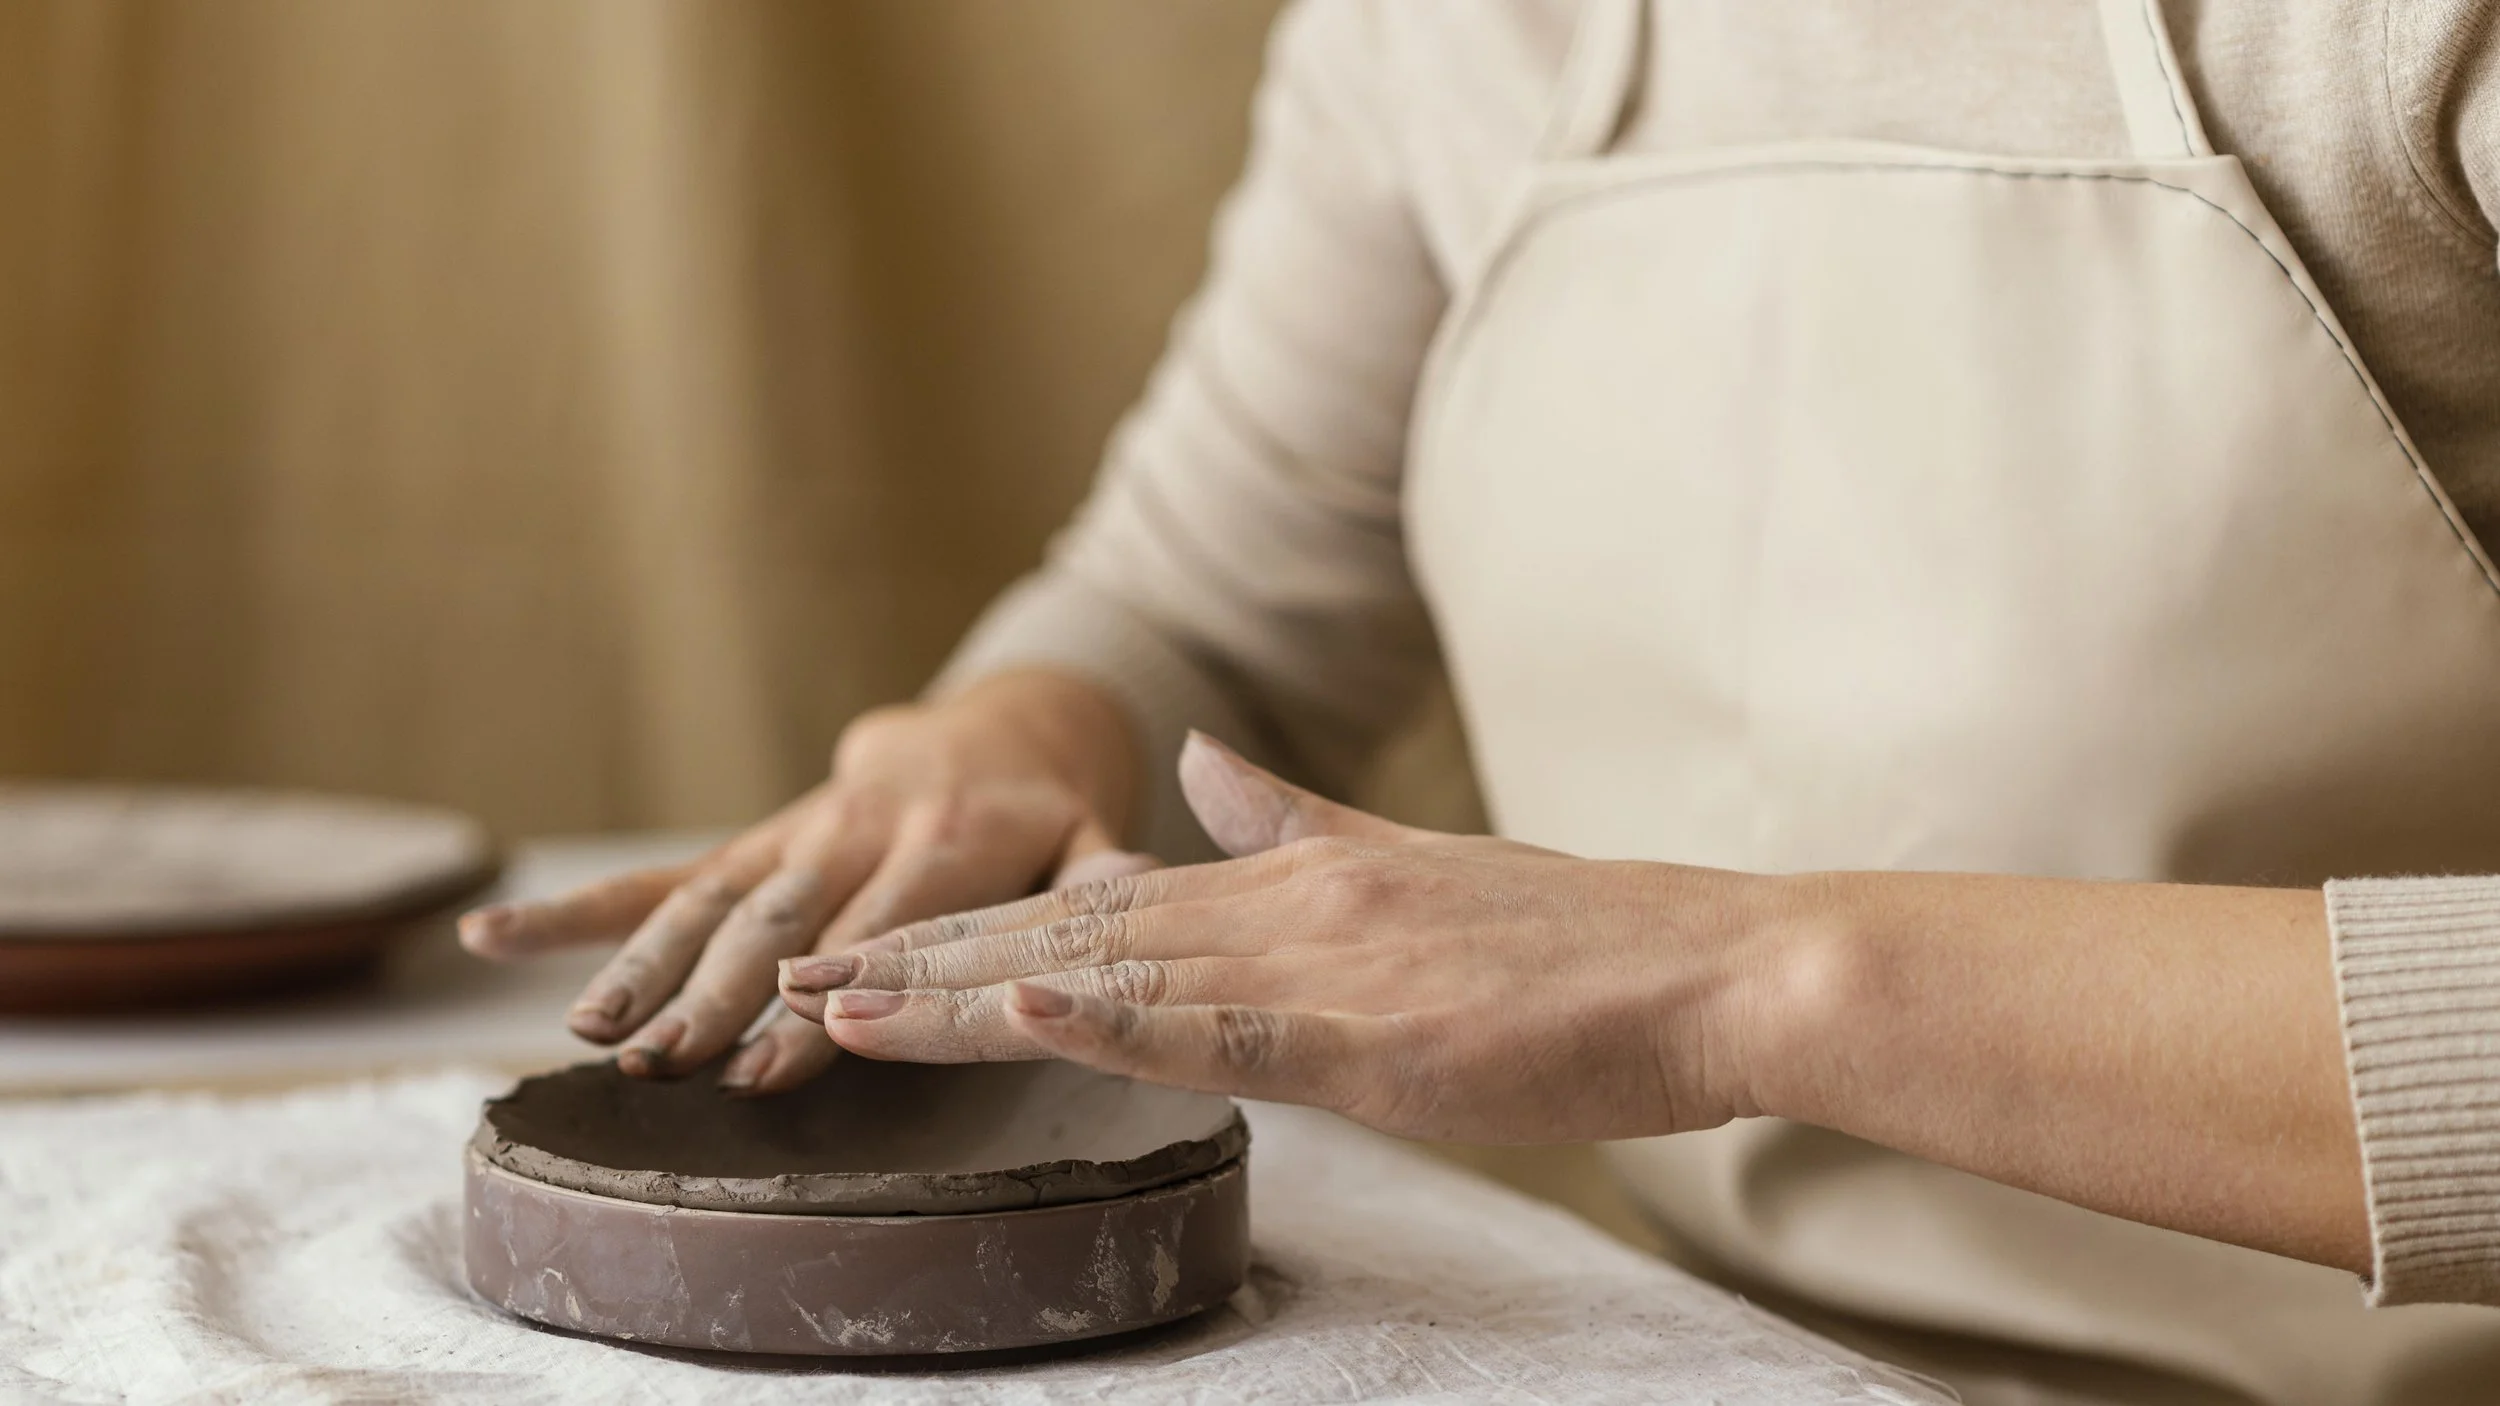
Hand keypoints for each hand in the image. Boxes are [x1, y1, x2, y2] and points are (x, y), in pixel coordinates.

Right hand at [458, 670, 1154, 1093]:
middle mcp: (864, 826)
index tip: (772, 1059)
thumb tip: (1137, 887)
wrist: (1006, 726)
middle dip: (718, 992)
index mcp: (954, 835)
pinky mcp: (762, 837)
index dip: (828, 990)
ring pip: (712, 896)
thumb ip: (1107, 866)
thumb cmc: (1058, 810)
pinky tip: (500, 937)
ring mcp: (801, 829)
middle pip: (783, 916)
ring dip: (646, 964)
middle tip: (663, 1063)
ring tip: (591, 1033)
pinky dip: (586, 906)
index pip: (887, 919)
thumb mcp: (1098, 834)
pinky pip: (670, 871)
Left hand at [778, 732, 1788, 1143]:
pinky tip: (1020, 1015)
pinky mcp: (1372, 1034)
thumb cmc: (1573, 945)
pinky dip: (1111, 1022)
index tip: (852, 946)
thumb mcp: (1409, 866)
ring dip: (959, 996)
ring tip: (831, 1009)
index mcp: (1284, 887)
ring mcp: (1319, 967)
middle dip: (911, 964)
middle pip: (1059, 939)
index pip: (1087, 910)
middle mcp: (1277, 911)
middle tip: (775, 984)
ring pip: (1104, 979)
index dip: (959, 931)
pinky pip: (1222, 1031)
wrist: (1706, 963)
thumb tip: (1204, 760)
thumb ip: (1292, 820)